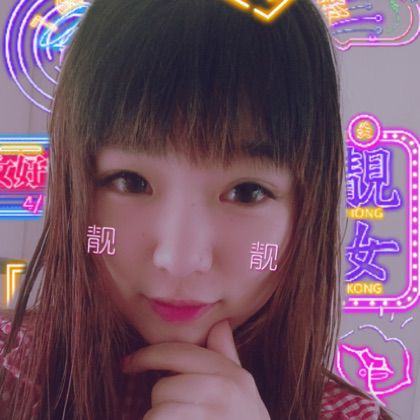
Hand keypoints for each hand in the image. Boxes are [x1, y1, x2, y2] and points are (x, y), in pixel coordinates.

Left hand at [121, 320, 269, 419]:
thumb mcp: (243, 391)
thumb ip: (227, 356)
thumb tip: (220, 323)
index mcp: (233, 376)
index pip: (178, 352)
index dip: (147, 355)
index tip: (128, 362)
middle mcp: (224, 394)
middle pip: (163, 387)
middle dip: (161, 402)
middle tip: (174, 413)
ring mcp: (211, 418)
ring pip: (158, 413)